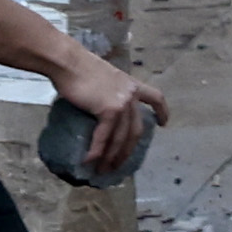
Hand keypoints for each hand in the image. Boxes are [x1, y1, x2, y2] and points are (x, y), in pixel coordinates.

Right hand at [47, 48, 173, 178]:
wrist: (67, 61)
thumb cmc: (77, 67)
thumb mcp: (101, 78)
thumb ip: (107, 92)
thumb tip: (96, 106)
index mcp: (131, 84)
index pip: (155, 97)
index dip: (162, 111)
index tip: (164, 124)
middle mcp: (131, 94)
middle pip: (136, 129)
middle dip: (127, 151)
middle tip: (118, 165)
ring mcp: (122, 103)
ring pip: (121, 138)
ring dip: (112, 157)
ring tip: (104, 170)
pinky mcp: (109, 110)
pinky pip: (105, 136)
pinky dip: (97, 151)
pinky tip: (90, 161)